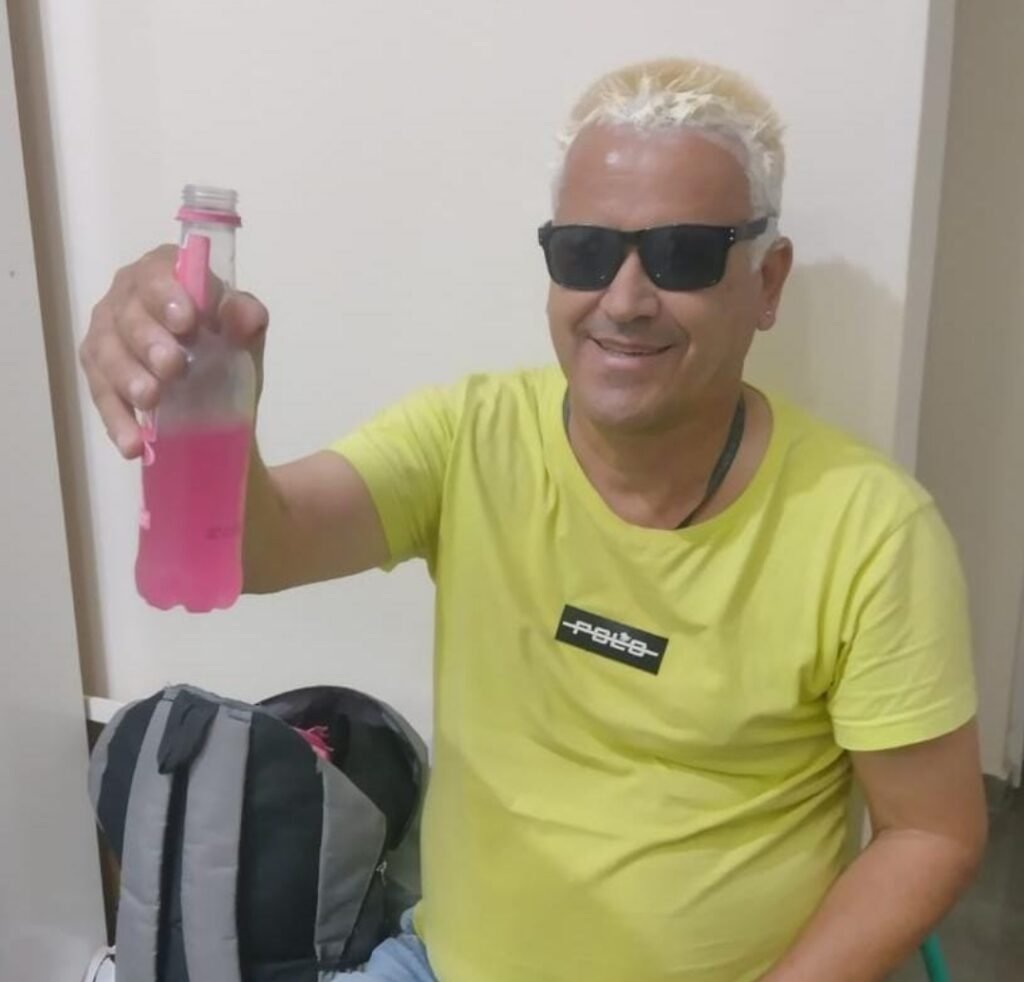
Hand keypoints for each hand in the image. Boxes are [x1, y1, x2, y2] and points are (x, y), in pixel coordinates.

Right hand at [79, 243, 268, 458]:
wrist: (220, 400)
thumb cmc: (227, 348)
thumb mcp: (245, 336)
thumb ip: (246, 319)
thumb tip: (245, 316)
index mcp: (165, 274)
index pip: (159, 272)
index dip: (168, 293)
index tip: (186, 321)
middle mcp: (127, 297)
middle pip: (128, 313)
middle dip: (148, 340)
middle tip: (172, 367)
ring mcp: (107, 335)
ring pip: (106, 353)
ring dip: (127, 377)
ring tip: (151, 400)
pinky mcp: (99, 375)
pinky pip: (102, 397)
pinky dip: (119, 421)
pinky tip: (134, 444)